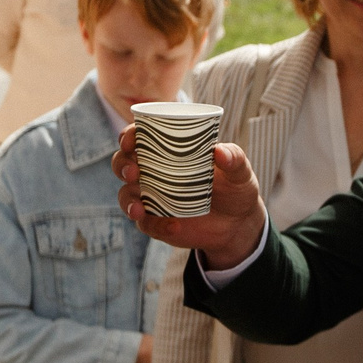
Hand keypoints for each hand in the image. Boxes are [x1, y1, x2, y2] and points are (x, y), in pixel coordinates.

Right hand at [109, 128, 267, 263]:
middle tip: (134, 172)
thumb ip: (234, 159)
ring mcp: (152, 198)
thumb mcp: (240, 172)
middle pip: (123, 164)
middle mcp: (153, 172)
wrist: (238, 224)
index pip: (140, 137)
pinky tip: (174, 226)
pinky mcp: (156, 222)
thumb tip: (219, 152)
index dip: (128, 136)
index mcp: (168, 151)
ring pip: (126, 195)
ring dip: (128, 200)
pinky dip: (156, 225)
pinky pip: (146, 224)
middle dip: (122, 165)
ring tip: (140, 208)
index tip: (129, 141)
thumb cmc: (235, 188)